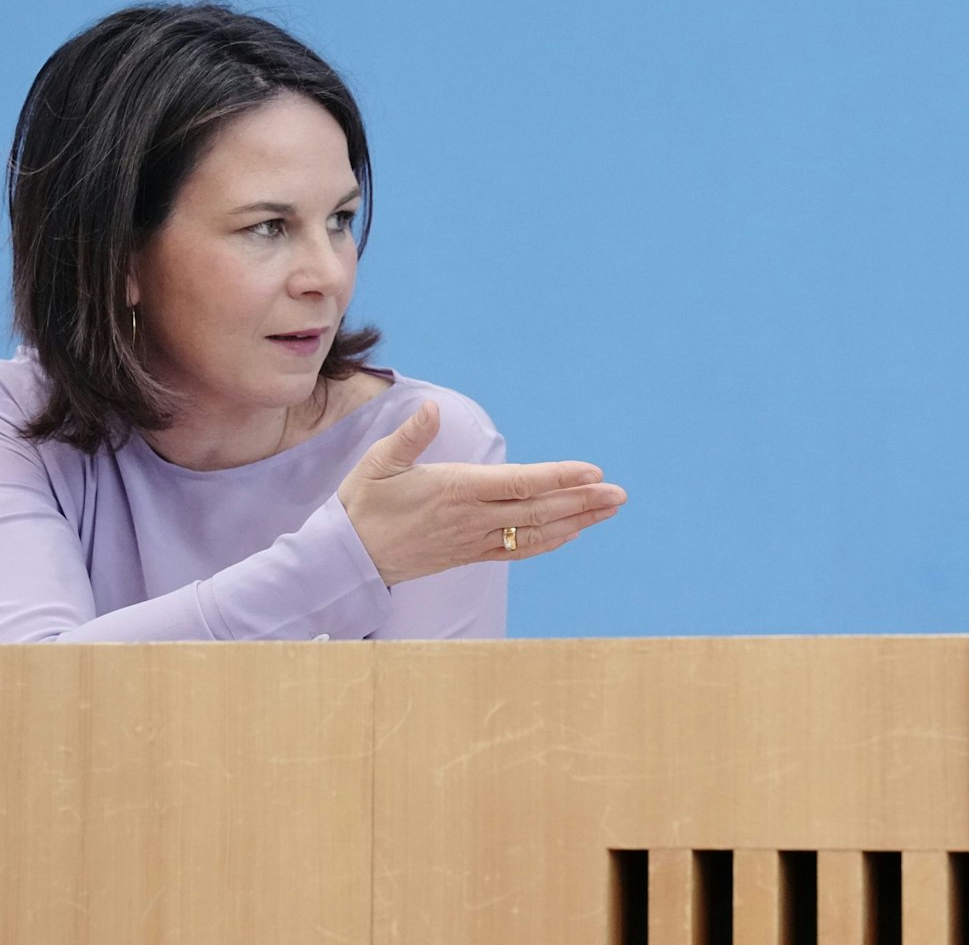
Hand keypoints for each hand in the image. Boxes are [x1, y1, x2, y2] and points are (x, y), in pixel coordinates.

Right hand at [337, 401, 626, 586]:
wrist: (347, 559)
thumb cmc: (362, 505)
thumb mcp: (378, 462)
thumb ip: (410, 436)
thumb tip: (431, 408)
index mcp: (456, 490)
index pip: (520, 484)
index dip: (559, 478)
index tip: (593, 472)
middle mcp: (472, 518)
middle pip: (539, 510)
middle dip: (583, 501)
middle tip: (621, 494)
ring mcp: (474, 540)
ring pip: (536, 532)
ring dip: (577, 520)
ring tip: (610, 510)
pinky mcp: (471, 555)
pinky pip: (518, 550)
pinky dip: (550, 540)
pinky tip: (574, 531)